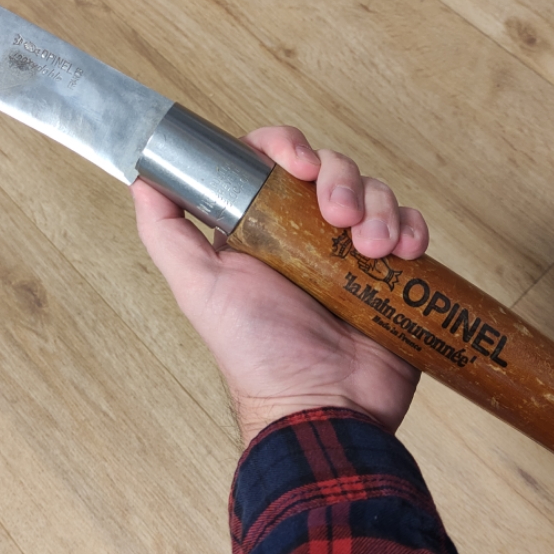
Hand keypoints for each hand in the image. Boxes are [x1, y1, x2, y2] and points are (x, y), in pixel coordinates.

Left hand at [132, 126, 429, 444]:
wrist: (324, 407)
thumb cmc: (259, 357)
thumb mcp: (199, 289)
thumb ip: (167, 233)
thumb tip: (143, 177)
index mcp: (261, 230)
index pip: (271, 161)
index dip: (285, 146)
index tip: (298, 163)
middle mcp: (305, 234)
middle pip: (328, 168)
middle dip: (340, 181)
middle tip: (338, 218)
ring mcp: (350, 251)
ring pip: (372, 192)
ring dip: (378, 208)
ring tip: (371, 249)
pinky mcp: (392, 272)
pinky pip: (408, 226)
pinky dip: (410, 227)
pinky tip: (402, 252)